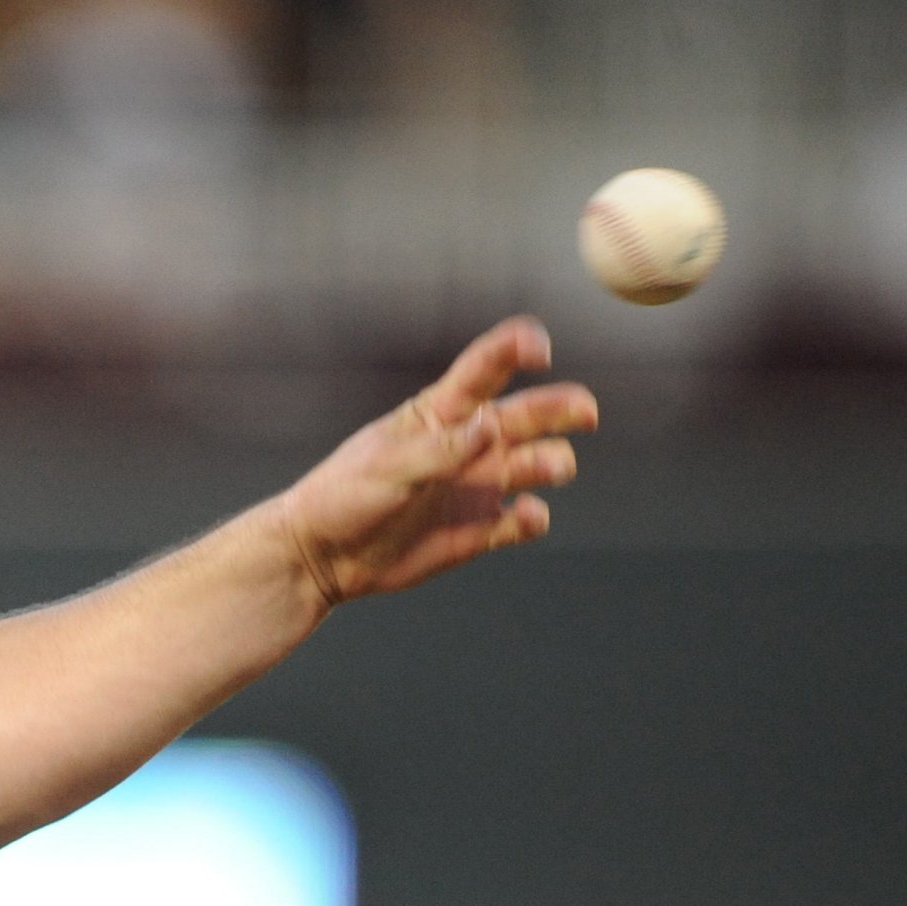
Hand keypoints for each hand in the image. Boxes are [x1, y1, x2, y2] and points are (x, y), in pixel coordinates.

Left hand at [277, 316, 600, 607]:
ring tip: (552, 468)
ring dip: (552, 462)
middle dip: (560, 407)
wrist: (322, 558)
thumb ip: (442, 450)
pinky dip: (534, 518)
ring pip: (535, 464)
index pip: (484, 369)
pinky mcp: (479, 529)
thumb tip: (492, 426)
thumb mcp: (388, 467)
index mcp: (440, 413)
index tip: (539, 346)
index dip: (514, 349)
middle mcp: (468, 444)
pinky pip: (522, 521)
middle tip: (585, 411)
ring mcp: (477, 486)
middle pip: (527, 415)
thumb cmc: (343, 499)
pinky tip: (528, 517)